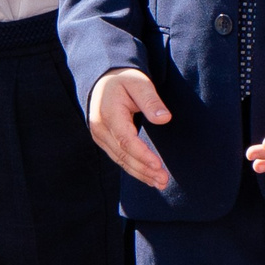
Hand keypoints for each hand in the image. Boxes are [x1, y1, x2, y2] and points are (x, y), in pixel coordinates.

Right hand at [88, 68, 173, 189]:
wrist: (103, 81)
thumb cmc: (124, 81)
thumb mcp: (139, 83)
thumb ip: (151, 101)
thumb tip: (164, 119)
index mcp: (108, 114)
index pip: (125, 140)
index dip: (142, 155)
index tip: (158, 165)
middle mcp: (100, 128)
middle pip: (123, 154)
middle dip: (144, 170)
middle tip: (164, 180)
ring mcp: (99, 136)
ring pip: (120, 159)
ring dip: (140, 173)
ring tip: (160, 183)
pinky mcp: (103, 141)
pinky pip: (118, 158)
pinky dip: (133, 168)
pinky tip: (148, 176)